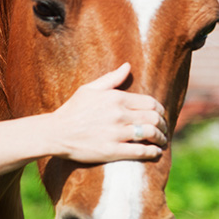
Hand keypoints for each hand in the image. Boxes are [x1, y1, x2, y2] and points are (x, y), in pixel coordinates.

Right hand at [48, 63, 167, 162]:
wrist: (54, 133)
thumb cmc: (71, 110)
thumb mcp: (89, 89)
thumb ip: (111, 78)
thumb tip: (128, 66)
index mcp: (116, 98)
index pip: (150, 102)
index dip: (160, 110)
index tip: (161, 116)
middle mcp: (119, 114)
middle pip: (154, 118)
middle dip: (164, 125)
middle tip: (164, 130)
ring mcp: (116, 133)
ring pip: (151, 134)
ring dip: (161, 138)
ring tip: (162, 141)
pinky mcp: (112, 150)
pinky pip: (140, 151)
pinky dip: (152, 152)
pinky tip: (155, 152)